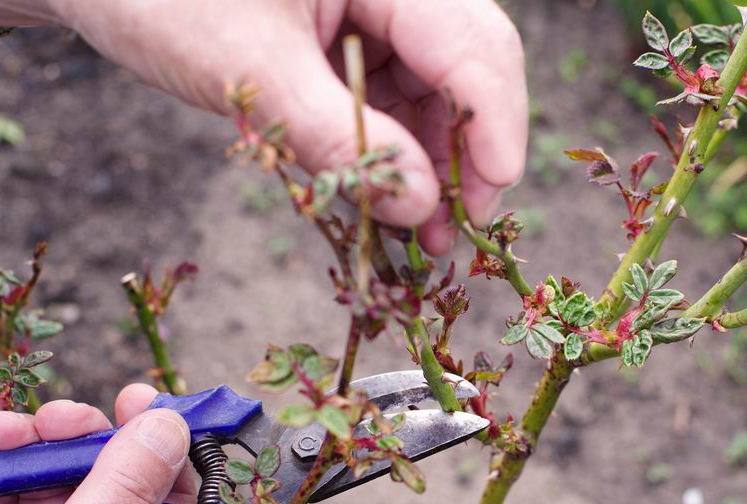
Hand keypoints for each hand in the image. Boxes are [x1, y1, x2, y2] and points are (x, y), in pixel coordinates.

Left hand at [0, 0, 528, 254]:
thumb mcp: (251, 69)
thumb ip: (339, 139)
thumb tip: (419, 208)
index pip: (475, 45)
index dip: (495, 127)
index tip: (491, 202)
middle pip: (470, 69)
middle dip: (468, 155)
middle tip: (457, 233)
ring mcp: (373, 13)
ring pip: (436, 93)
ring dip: (434, 166)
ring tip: (420, 238)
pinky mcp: (349, 44)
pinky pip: (394, 101)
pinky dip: (394, 155)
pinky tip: (388, 203)